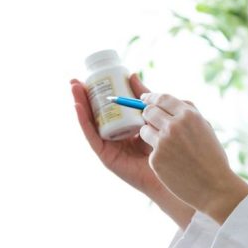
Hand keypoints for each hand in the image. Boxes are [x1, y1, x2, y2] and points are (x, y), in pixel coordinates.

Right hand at [71, 75, 195, 227]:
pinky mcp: (106, 156)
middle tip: (75, 80)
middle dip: (83, 96)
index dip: (98, 92)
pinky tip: (78, 107)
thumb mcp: (152, 115)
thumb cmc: (166, 146)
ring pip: (90, 123)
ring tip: (74, 88)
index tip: (91, 76)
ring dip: (79, 104)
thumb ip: (142, 98)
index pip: (107, 107)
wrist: (173, 171)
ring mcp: (109, 146)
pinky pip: (92, 136)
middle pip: (94, 113)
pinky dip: (83, 121)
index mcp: (125, 127)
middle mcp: (114, 136)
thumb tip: (131, 76)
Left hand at [138, 92, 247, 223]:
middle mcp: (174, 126)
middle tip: (150, 121)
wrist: (215, 187)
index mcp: (188, 115)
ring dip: (149, 134)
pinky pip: (150, 150)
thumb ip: (187, 112)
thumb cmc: (212, 157)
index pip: (162, 98)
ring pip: (144, 130)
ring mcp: (163, 142)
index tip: (143, 98)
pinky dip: (157, 154)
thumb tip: (165, 101)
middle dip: (147, 114)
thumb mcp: (205, 127)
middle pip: (148, 111)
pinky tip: (171, 163)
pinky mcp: (155, 159)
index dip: (150, 97)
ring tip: (166, 146)